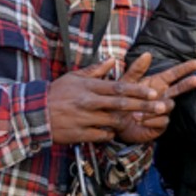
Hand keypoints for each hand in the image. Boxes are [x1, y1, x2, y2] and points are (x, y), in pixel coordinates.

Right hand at [47, 55, 171, 144]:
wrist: (34, 114)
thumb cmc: (56, 94)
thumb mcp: (74, 77)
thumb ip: (96, 70)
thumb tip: (113, 59)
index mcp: (89, 87)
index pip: (118, 87)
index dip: (138, 90)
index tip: (154, 92)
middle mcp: (89, 102)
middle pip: (121, 104)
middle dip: (144, 106)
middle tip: (162, 107)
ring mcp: (85, 119)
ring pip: (114, 121)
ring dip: (126, 121)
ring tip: (137, 120)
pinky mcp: (80, 134)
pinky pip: (102, 135)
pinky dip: (110, 134)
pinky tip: (112, 131)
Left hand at [113, 53, 195, 144]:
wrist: (115, 124)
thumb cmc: (121, 101)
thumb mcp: (126, 83)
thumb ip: (136, 69)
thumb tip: (147, 54)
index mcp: (157, 84)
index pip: (173, 74)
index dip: (184, 68)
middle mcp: (163, 96)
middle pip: (179, 89)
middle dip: (187, 84)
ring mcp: (163, 111)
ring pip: (169, 106)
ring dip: (154, 108)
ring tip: (137, 112)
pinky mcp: (160, 124)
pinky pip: (162, 120)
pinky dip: (151, 120)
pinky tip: (139, 120)